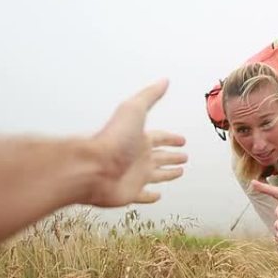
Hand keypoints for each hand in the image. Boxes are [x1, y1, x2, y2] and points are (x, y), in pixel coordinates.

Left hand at [89, 79, 187, 206]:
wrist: (93, 167)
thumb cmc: (113, 139)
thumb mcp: (133, 110)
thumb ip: (149, 96)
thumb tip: (164, 80)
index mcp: (140, 139)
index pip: (161, 138)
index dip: (172, 138)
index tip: (182, 140)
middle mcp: (139, 157)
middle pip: (160, 156)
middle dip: (172, 155)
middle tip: (184, 156)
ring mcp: (135, 176)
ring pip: (156, 175)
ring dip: (168, 173)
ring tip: (180, 172)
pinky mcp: (130, 193)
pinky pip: (143, 195)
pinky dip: (151, 197)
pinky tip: (157, 197)